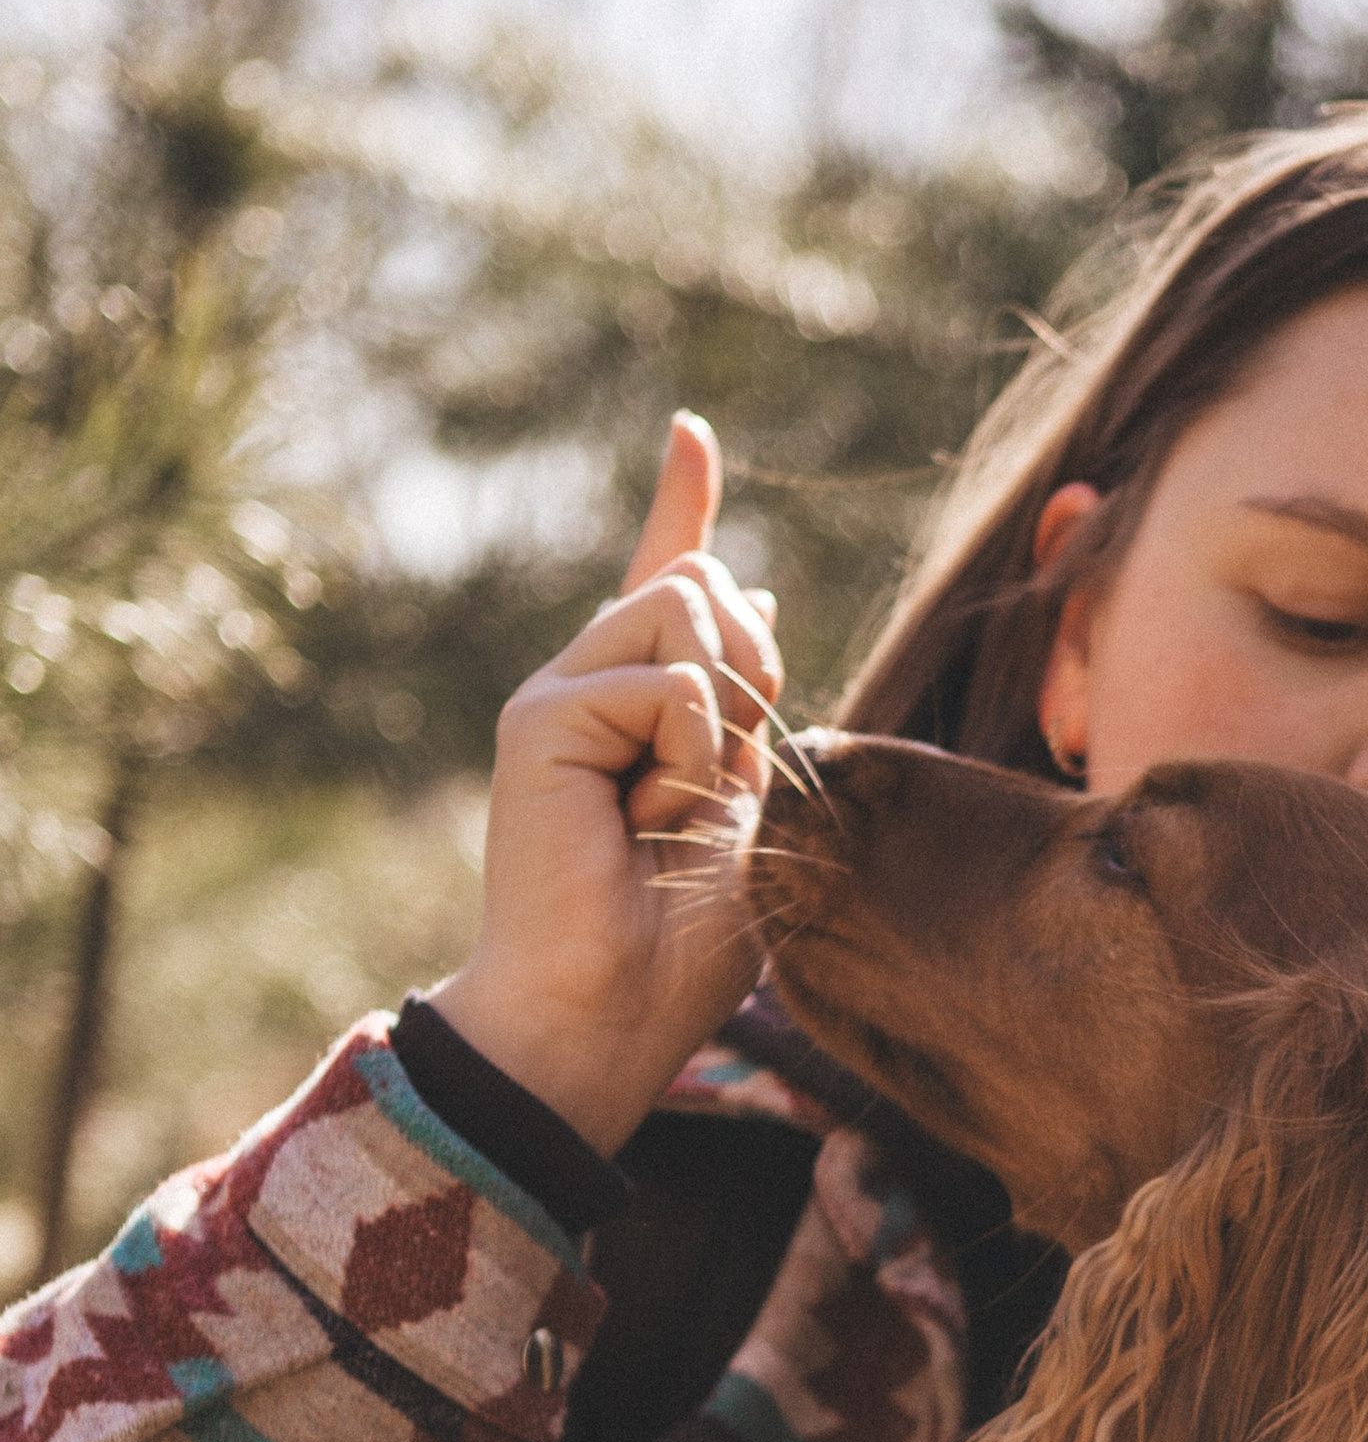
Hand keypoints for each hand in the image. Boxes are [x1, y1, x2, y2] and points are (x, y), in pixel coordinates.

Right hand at [427, 416, 783, 1157]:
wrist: (606, 1012)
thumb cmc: (678, 938)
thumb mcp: (742, 800)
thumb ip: (740, 700)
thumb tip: (752, 589)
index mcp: (639, 704)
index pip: (664, 577)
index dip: (682, 500)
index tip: (691, 429)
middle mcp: (589, 685)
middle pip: (705, 586)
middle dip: (753, 671)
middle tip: (715, 785)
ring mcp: (558, 695)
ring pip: (687, 609)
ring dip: (723, 714)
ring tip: (671, 808)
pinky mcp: (539, 718)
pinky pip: (668, 683)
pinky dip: (687, 754)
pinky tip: (641, 816)